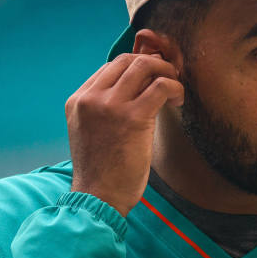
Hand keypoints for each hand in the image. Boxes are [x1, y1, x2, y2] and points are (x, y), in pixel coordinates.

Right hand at [66, 53, 183, 215]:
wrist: (98, 197)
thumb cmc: (100, 171)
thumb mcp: (90, 131)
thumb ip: (102, 109)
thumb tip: (134, 90)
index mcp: (78, 100)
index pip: (110, 66)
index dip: (136, 66)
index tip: (152, 77)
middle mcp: (91, 98)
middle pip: (128, 60)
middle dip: (153, 64)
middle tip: (168, 77)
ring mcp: (110, 106)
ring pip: (144, 66)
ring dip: (166, 72)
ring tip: (174, 89)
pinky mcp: (132, 118)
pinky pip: (161, 86)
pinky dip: (174, 87)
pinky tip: (178, 100)